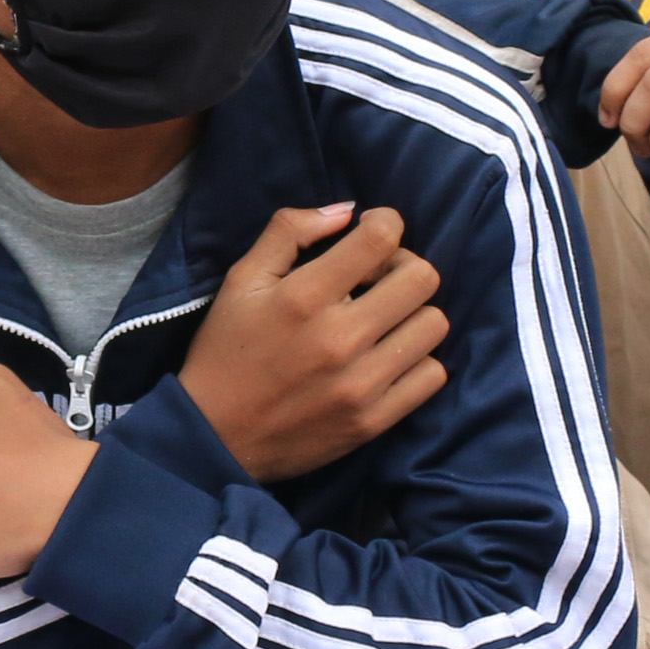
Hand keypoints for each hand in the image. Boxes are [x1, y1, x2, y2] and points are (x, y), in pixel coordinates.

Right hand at [177, 201, 448, 483]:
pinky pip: (432, 375)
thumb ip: (290, 232)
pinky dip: (417, 360)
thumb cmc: (227, 350)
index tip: (372, 234)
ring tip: (384, 320)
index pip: (382, 237)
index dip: (386, 223)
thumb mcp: (242, 279)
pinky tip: (388, 357)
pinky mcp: (374, 420)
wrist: (215, 437)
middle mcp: (340, 338)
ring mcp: (362, 383)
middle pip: (422, 278)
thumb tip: (348, 211)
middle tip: (379, 279)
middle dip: (404, 266)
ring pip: (434, 324)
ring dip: (413, 313)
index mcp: (305, 296)